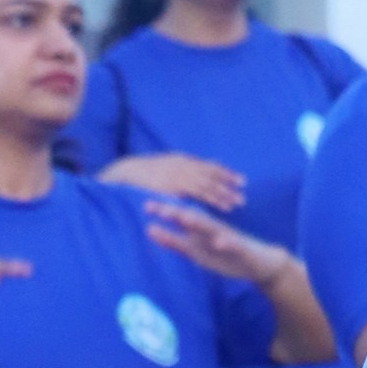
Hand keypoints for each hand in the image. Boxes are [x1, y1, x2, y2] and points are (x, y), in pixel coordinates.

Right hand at [104, 151, 245, 206]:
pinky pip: (194, 193)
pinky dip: (209, 199)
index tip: (241, 180)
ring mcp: (177, 174)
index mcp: (181, 160)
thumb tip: (190, 180)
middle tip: (243, 196)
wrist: (123, 172)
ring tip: (235, 205)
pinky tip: (219, 207)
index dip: (225, 173)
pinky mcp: (171, 186)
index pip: (209, 166)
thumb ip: (179, 171)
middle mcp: (182, 165)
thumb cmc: (142, 174)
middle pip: (211, 175)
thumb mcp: (163, 167)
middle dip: (228, 185)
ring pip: (206, 185)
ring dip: (222, 195)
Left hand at [144, 199, 289, 287]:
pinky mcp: (242, 249)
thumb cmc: (226, 255)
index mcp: (201, 230)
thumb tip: (149, 229)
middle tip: (159, 207)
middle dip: (176, 213)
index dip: (164, 211)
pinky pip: (234, 245)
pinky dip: (227, 243)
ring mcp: (228, 238)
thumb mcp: (196, 251)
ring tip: (185, 219)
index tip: (146, 204)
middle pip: (193, 219)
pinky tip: (220, 243)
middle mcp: (212, 230)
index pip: (180, 218)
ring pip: (212, 229)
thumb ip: (174, 241)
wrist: (263, 263)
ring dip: (199, 224)